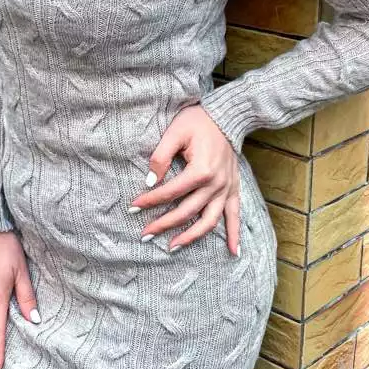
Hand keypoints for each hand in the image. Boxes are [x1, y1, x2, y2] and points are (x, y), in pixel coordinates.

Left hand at [129, 105, 239, 254]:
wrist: (226, 116)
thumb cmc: (198, 122)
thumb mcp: (175, 132)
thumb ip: (160, 157)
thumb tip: (150, 181)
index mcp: (201, 170)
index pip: (170, 192)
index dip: (150, 200)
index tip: (133, 207)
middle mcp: (216, 184)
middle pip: (186, 211)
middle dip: (163, 224)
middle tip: (145, 234)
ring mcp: (226, 189)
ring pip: (209, 221)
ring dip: (191, 236)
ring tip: (172, 247)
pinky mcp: (233, 189)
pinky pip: (236, 216)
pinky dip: (235, 235)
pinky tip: (234, 252)